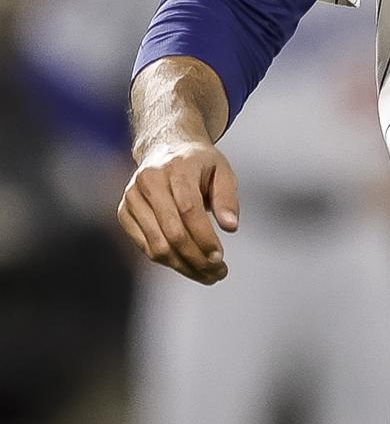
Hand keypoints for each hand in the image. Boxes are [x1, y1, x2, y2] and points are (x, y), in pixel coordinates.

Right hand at [118, 140, 240, 284]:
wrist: (164, 148)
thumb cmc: (199, 163)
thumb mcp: (222, 170)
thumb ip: (228, 198)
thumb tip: (231, 227)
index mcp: (176, 168)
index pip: (188, 209)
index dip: (204, 237)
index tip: (220, 257)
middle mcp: (149, 181)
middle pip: (172, 231)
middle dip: (196, 257)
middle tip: (218, 273)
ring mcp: (132, 197)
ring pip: (156, 244)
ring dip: (183, 265)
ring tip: (207, 275)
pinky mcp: (124, 211)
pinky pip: (145, 245)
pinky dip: (167, 260)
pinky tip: (187, 265)